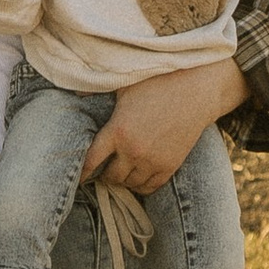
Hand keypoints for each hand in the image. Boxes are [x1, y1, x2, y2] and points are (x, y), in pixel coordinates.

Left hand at [81, 55, 247, 195]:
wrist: (195, 90)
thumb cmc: (157, 82)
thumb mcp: (124, 83)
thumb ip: (97, 90)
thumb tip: (74, 91)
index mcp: (118, 131)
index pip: (92, 161)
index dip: (82, 172)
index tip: (78, 176)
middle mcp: (133, 151)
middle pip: (111, 177)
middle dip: (104, 174)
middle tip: (101, 169)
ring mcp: (153, 161)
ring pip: (130, 184)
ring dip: (122, 180)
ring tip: (119, 171)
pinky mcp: (170, 166)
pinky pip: (150, 187)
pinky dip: (141, 185)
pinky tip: (136, 177)